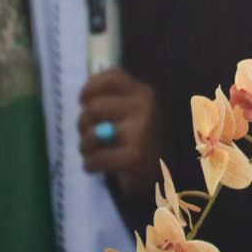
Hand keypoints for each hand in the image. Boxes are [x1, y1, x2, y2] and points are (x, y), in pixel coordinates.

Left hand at [77, 68, 163, 194]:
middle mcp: (145, 106)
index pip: (111, 78)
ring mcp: (141, 131)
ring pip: (91, 134)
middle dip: (83, 124)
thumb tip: (86, 100)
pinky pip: (95, 159)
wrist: (168, 173)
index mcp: (144, 92)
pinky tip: (96, 166)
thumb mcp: (136, 112)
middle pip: (93, 108)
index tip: (83, 102)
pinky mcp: (135, 157)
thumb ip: (115, 102)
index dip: (90, 88)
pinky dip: (90, 164)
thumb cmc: (145, 140)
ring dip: (85, 146)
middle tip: (88, 134)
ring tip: (92, 151)